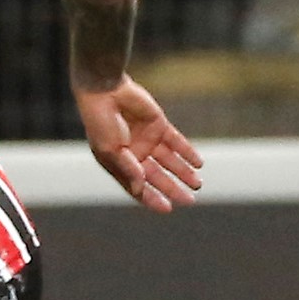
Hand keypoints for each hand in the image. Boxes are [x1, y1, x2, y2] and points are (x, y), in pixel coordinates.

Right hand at [74, 77, 201, 213]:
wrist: (105, 90)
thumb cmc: (100, 122)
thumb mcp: (111, 150)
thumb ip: (128, 169)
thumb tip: (140, 188)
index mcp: (119, 165)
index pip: (138, 187)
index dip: (152, 199)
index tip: (168, 209)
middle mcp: (135, 155)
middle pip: (158, 177)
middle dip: (173, 189)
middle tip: (190, 200)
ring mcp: (147, 140)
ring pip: (170, 161)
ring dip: (184, 172)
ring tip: (198, 184)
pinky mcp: (158, 125)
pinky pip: (176, 142)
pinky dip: (187, 152)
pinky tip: (198, 163)